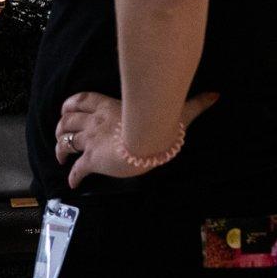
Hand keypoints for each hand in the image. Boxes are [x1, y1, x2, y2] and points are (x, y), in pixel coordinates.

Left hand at [55, 90, 219, 189]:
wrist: (148, 137)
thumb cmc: (161, 121)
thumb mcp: (177, 111)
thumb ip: (195, 103)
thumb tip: (216, 94)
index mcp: (108, 106)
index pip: (81, 100)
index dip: (70, 105)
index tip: (66, 109)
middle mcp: (95, 122)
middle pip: (68, 121)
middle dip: (61, 127)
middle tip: (61, 134)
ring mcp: (92, 140)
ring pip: (66, 142)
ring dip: (61, 148)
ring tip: (60, 155)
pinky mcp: (92, 159)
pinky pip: (77, 169)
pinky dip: (72, 175)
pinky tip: (72, 182)